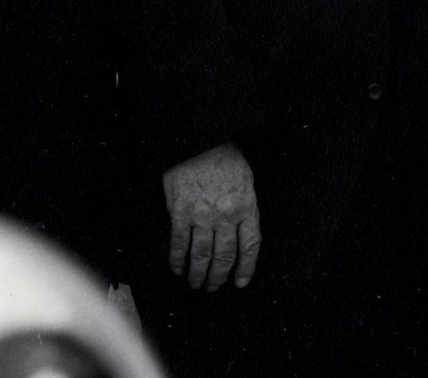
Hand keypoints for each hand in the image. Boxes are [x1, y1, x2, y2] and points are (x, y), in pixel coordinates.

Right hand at [163, 143, 259, 290]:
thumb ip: (245, 208)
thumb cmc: (225, 159)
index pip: (250, 245)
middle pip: (224, 256)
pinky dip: (177, 260)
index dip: (246, 267)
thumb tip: (241, 235)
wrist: (200, 140)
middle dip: (219, 277)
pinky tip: (177, 268)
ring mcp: (202, 215)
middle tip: (214, 288)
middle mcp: (226, 214)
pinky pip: (179, 243)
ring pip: (201, 255)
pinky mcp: (179, 212)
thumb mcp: (247, 181)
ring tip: (196, 284)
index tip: (241, 282)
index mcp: (246, 206)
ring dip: (198, 274)